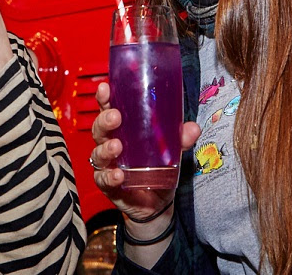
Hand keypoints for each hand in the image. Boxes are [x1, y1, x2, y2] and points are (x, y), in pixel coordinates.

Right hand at [90, 82, 202, 222]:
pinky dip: (110, 177)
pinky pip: (104, 179)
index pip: (109, 109)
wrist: (157, 204)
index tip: (105, 88)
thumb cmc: (158, 169)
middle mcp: (111, 144)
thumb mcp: (171, 151)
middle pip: (99, 129)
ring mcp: (108, 165)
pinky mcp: (109, 185)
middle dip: (104, 121)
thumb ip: (180, 139)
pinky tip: (118, 175)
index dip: (105, 98)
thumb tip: (193, 128)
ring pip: (98, 153)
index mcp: (123, 130)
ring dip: (106, 149)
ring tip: (116, 147)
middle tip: (114, 116)